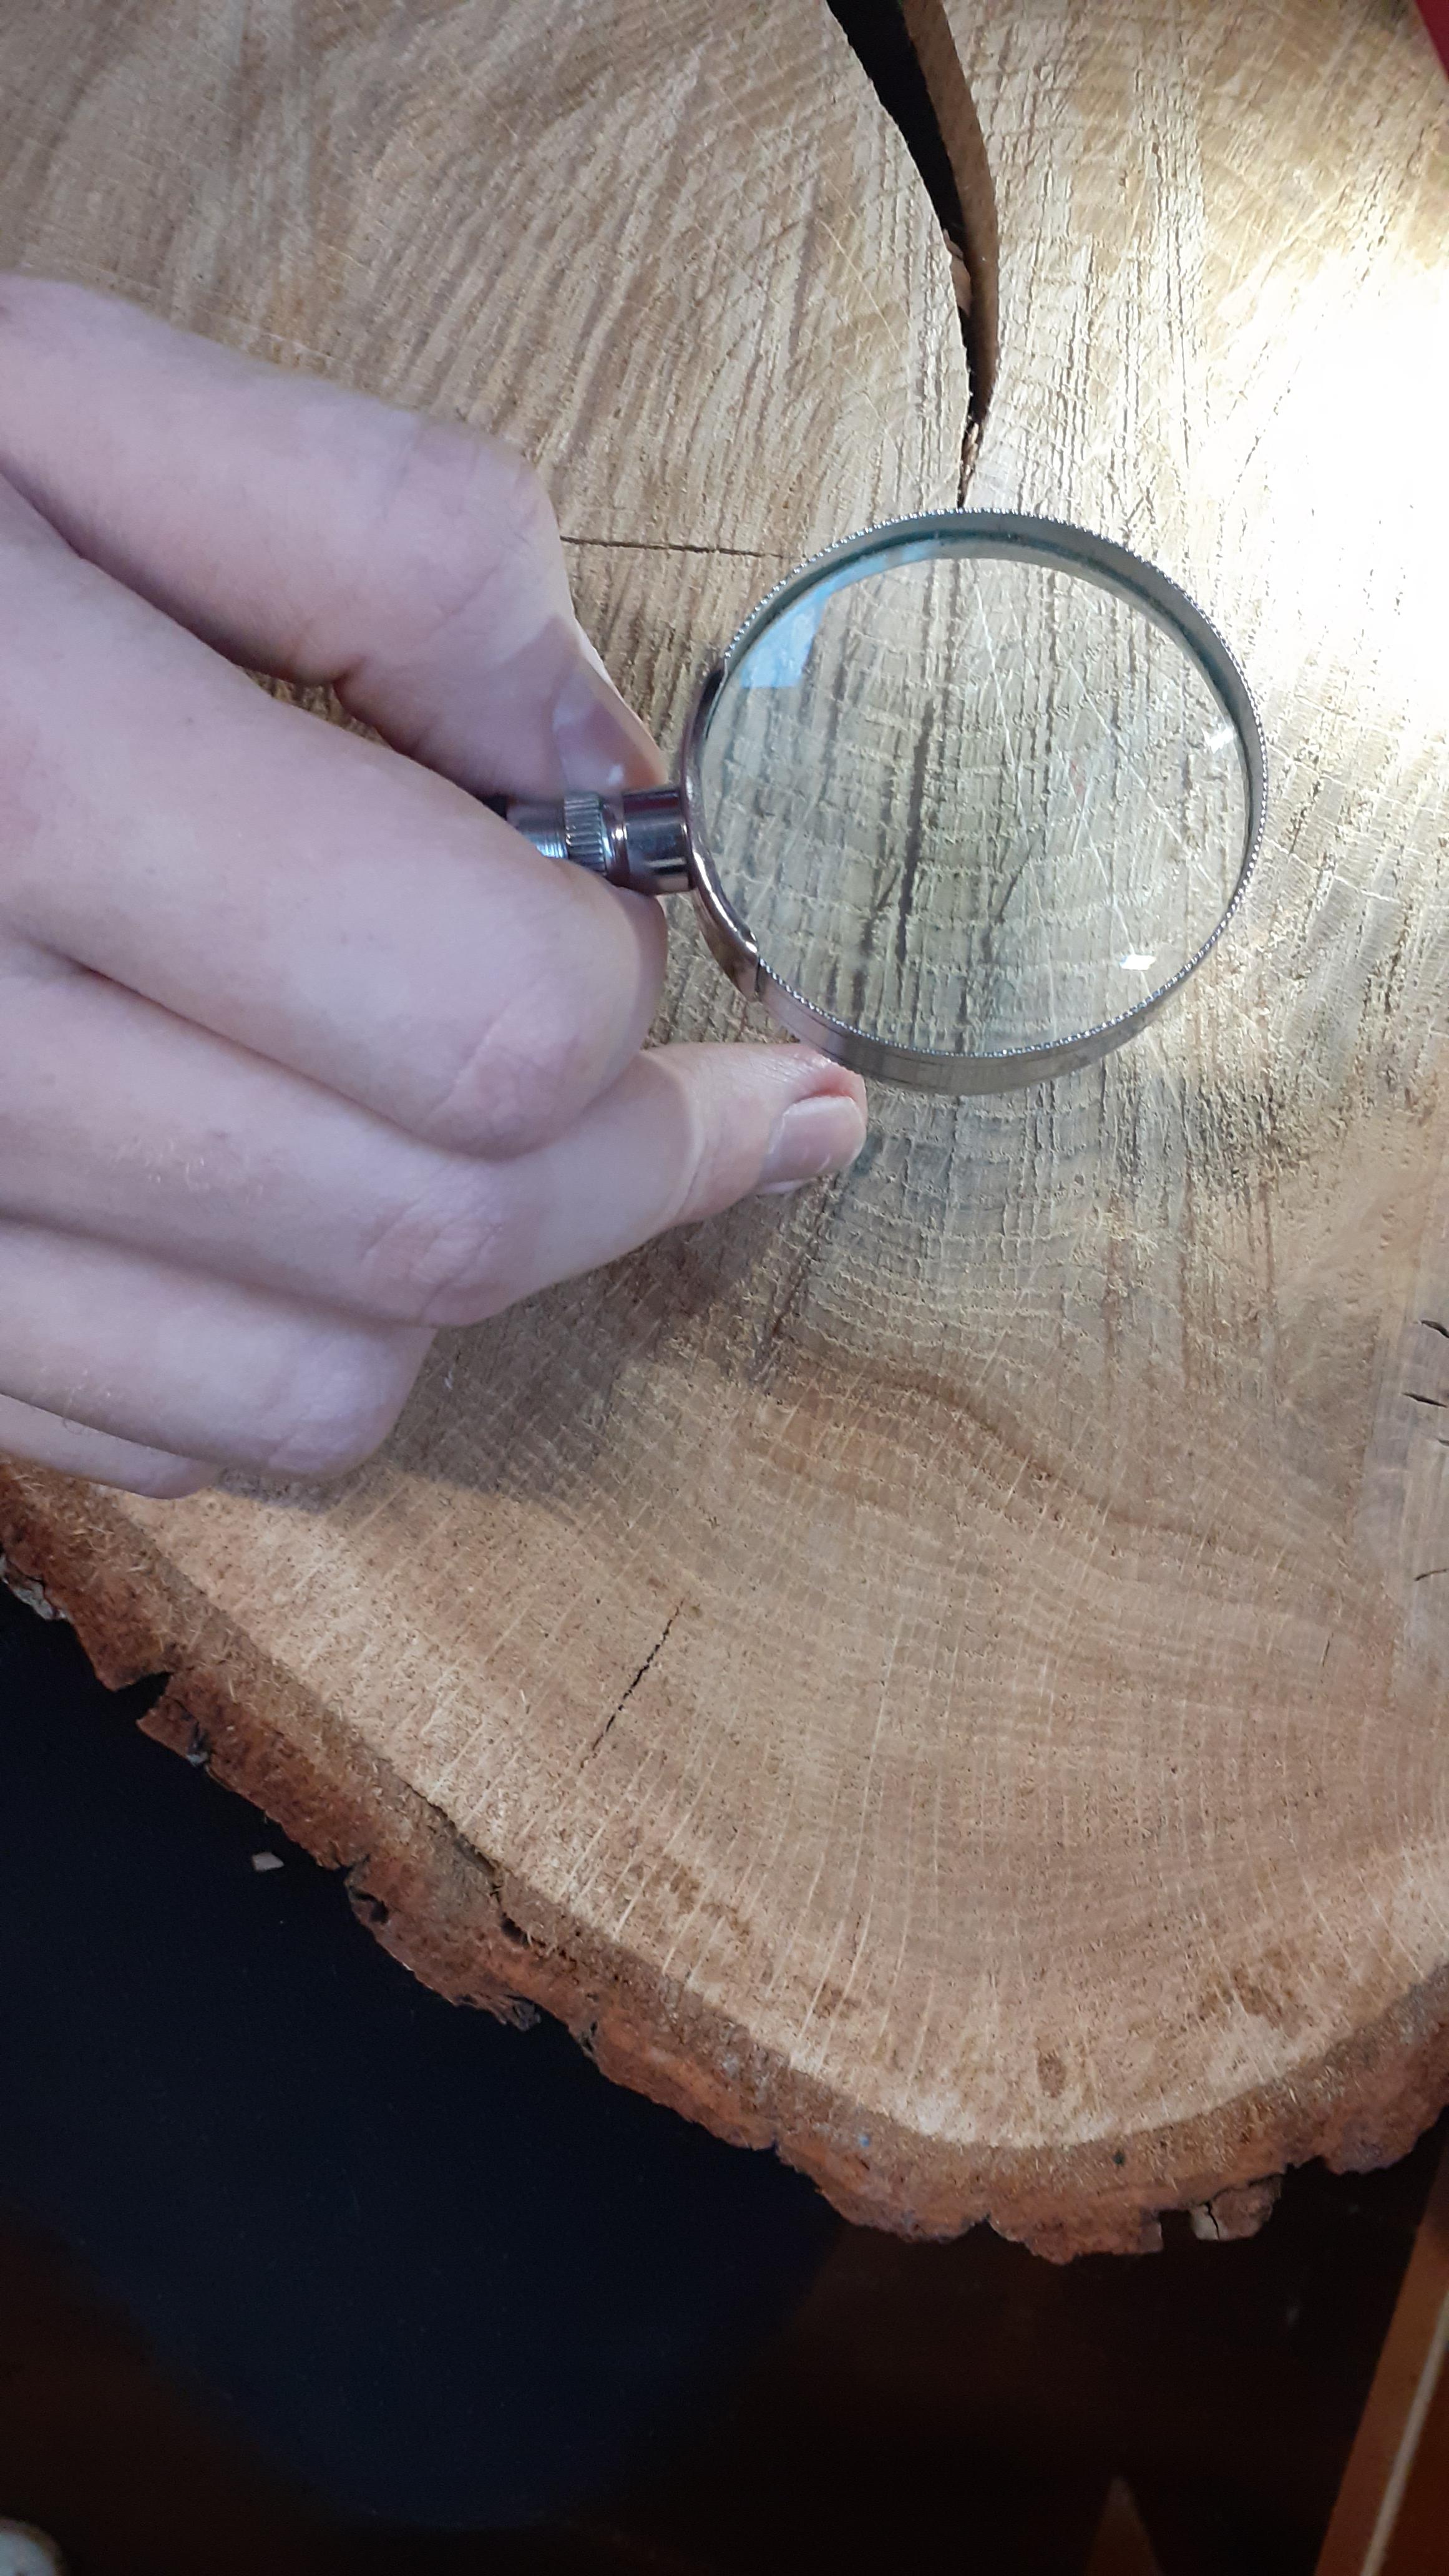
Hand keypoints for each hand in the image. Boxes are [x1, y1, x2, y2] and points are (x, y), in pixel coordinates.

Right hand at [0, 280, 865, 1496]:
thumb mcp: (57, 395)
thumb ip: (384, 547)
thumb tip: (608, 768)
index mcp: (31, 779)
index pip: (488, 1017)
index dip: (628, 981)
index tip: (652, 923)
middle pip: (440, 1231)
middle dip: (637, 1169)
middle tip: (721, 1102)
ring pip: (321, 1389)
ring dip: (463, 1276)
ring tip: (480, 1139)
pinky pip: (162, 1441)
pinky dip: (286, 1358)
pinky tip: (286, 1207)